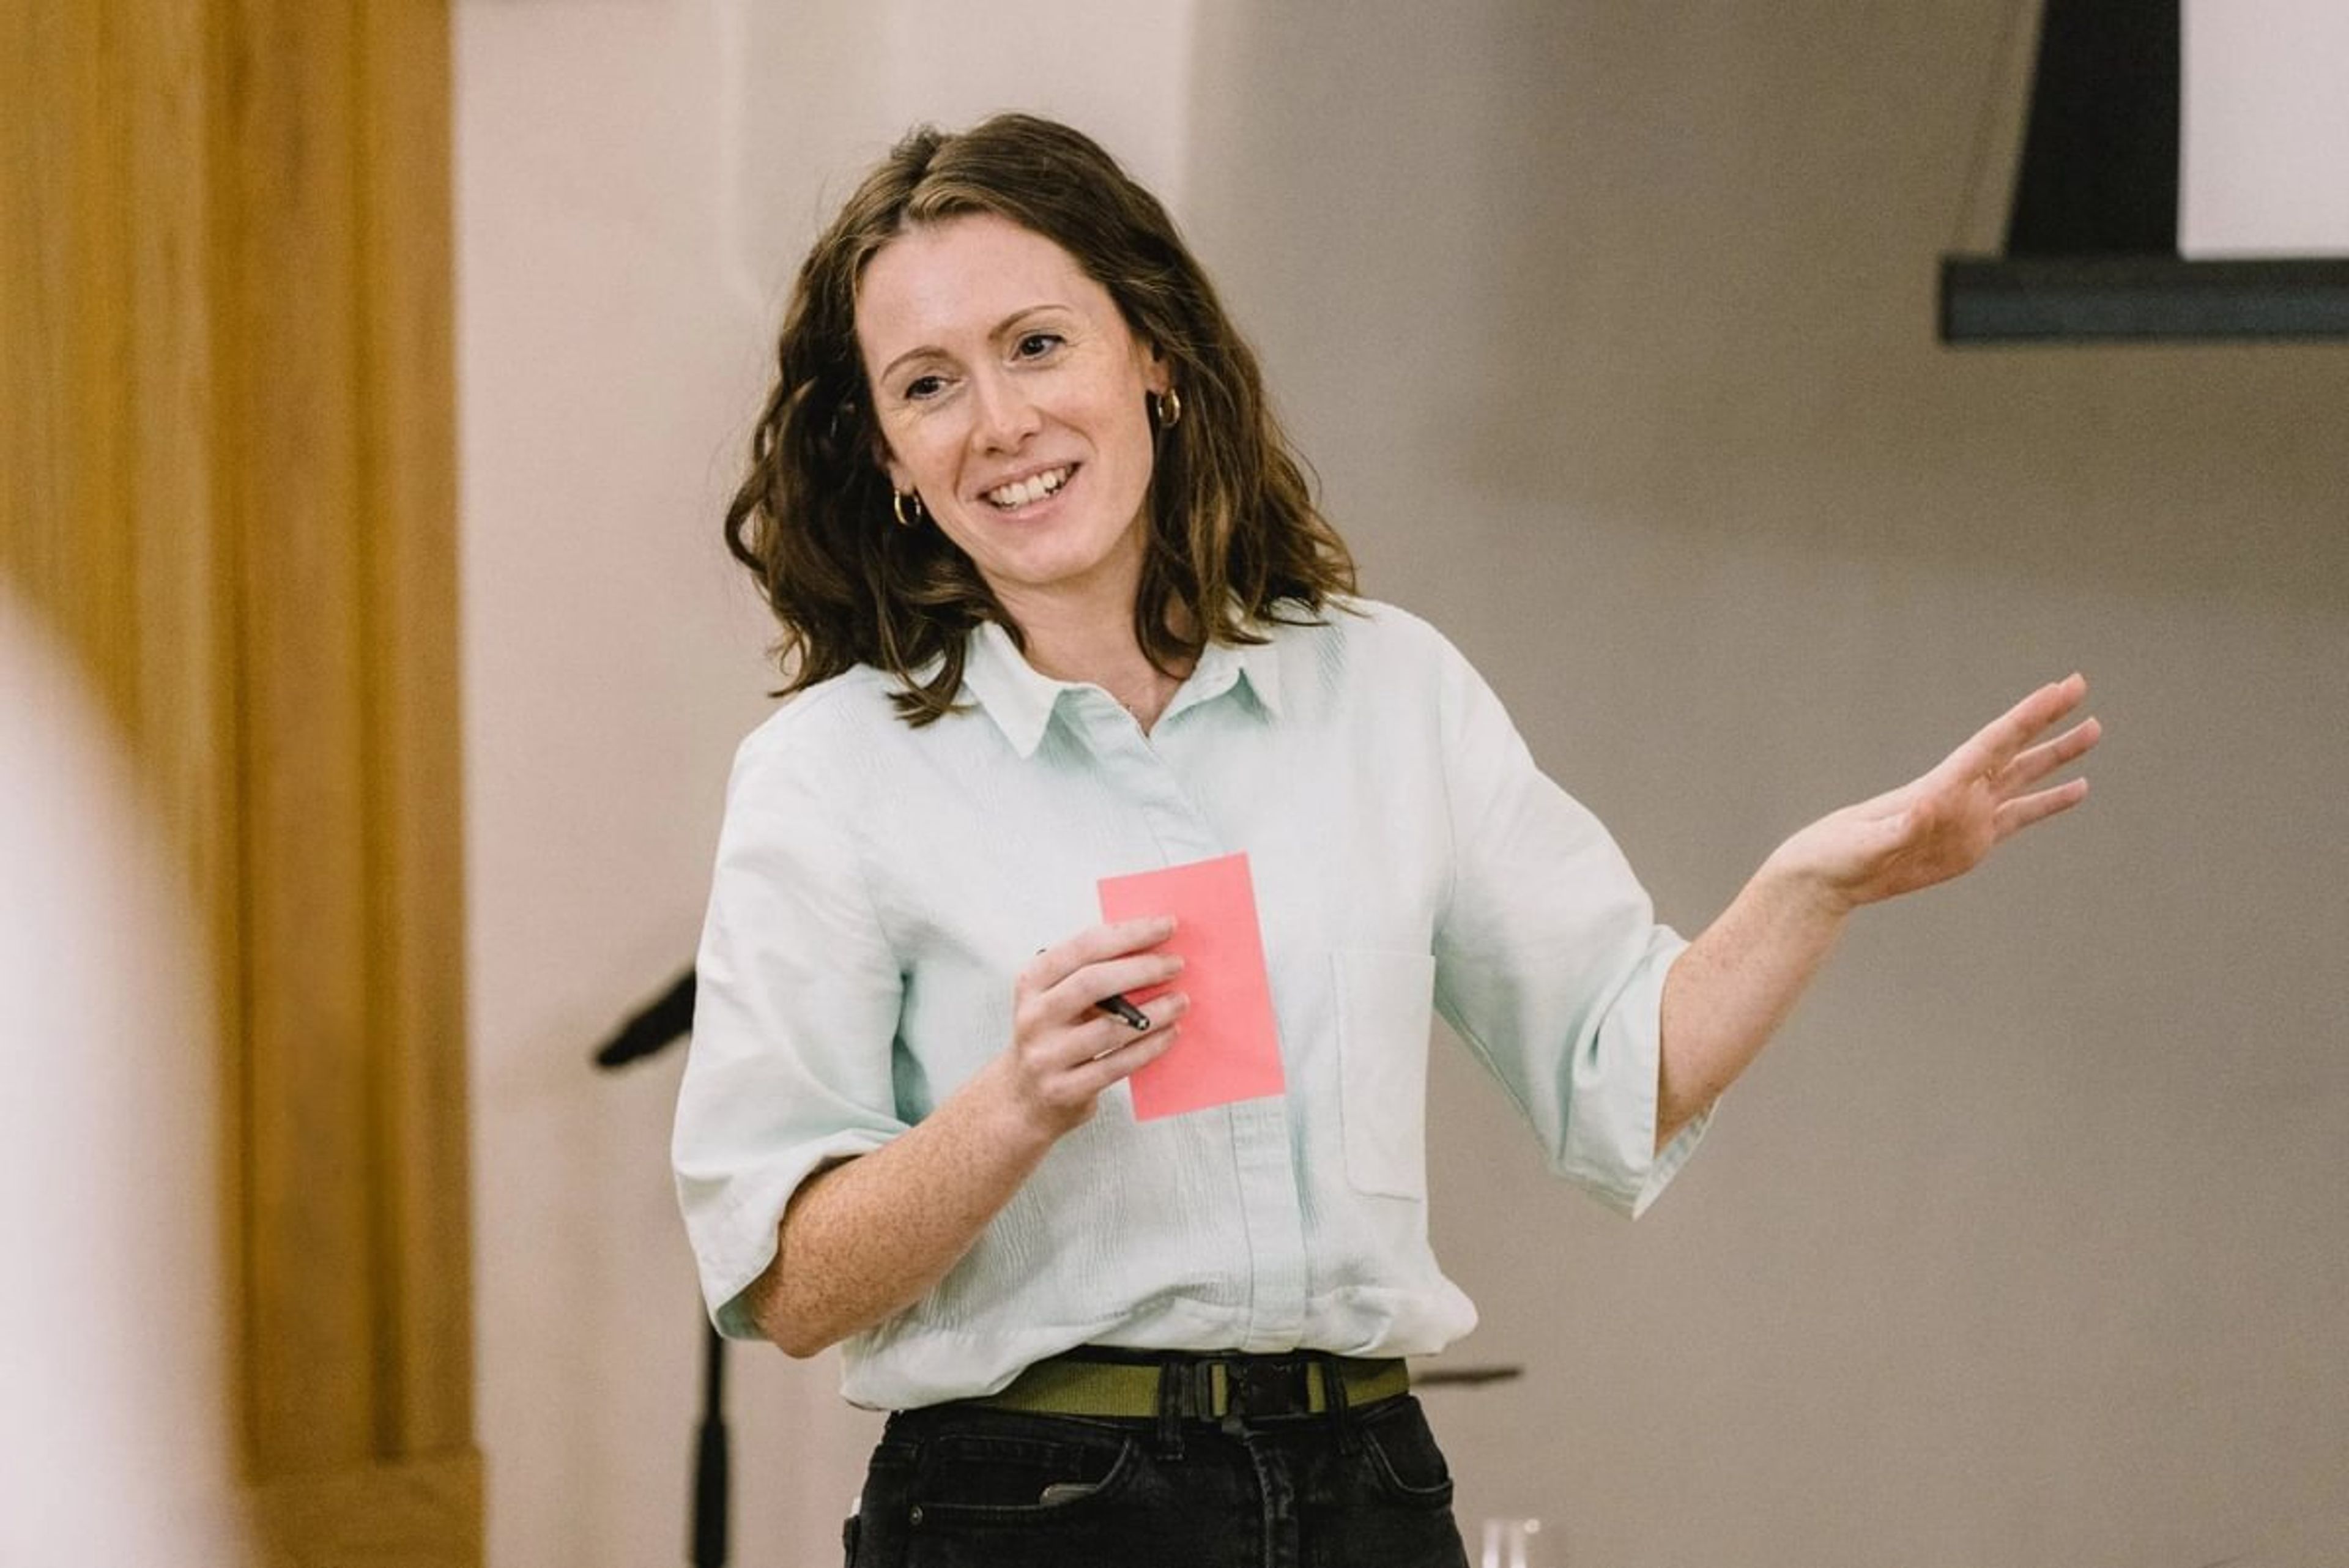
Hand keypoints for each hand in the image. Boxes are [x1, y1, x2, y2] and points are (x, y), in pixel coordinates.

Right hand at [985, 916, 1188, 1140]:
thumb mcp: (1055, 996)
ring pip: (1110, 1029)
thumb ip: (1090, 972)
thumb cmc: (1055, 1034)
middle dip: (1142, 968)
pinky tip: (1171, 1032)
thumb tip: (1152, 945)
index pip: (1083, 947)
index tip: (1167, 925)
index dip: (1128, 933)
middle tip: (1177, 963)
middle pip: (1093, 983)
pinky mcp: (1064, 1090)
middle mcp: (1034, 1016)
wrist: (1024, 1097)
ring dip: (1154, 1011)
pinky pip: (1117, 1065)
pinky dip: (1149, 1047)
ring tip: (1181, 1000)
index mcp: (1031, 981)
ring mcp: (1046, 1056)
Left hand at [1769, 674, 2101, 912]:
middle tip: (2082, 689)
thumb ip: (1898, 828)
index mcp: (1939, 786)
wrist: (1827, 878)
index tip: (2061, 689)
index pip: (1994, 742)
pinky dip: (2049, 803)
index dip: (2029, 715)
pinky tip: (2077, 790)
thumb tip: (1925, 807)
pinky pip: (2021, 818)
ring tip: (2093, 731)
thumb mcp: (1865, 844)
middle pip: (2014, 748)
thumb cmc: (1837, 855)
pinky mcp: (1972, 844)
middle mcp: (1960, 794)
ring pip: (2025, 778)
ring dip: (2058, 756)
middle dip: (2048, 720)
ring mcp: (1969, 817)